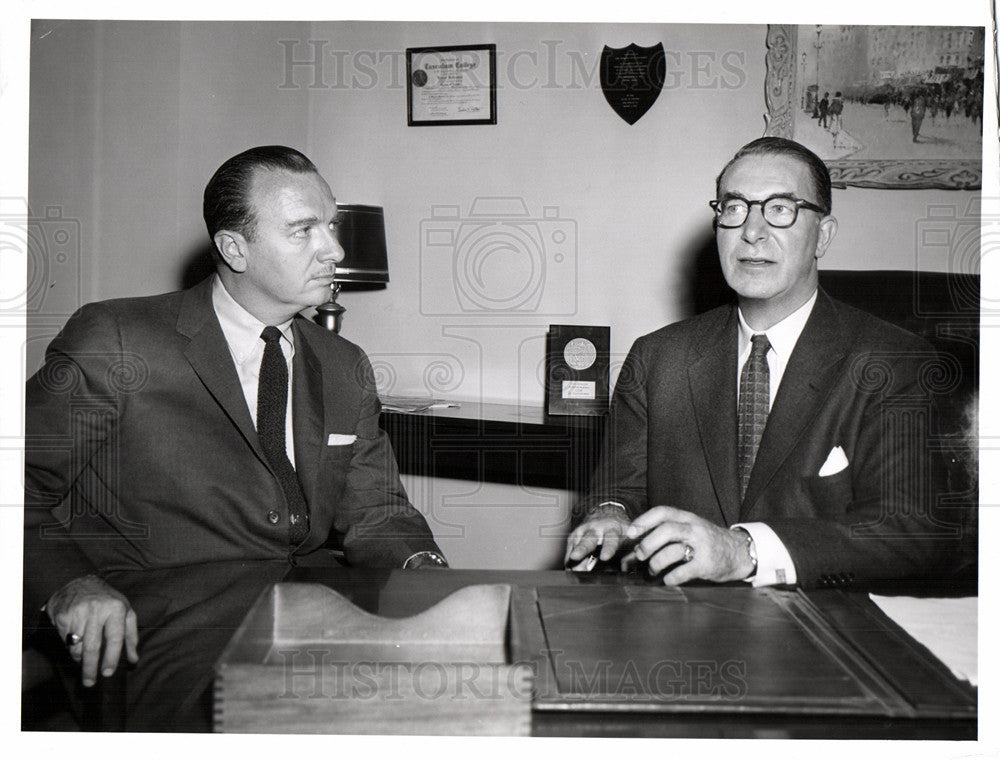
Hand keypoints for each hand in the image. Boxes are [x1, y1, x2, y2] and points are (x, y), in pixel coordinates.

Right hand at [45, 574, 138, 686]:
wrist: (79, 581)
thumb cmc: (107, 601)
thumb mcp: (125, 611)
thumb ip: (131, 635)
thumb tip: (134, 659)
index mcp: (116, 608)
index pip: (115, 637)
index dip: (112, 657)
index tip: (107, 673)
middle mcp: (97, 609)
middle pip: (93, 646)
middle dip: (90, 667)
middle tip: (90, 682)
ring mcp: (78, 612)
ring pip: (76, 645)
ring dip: (78, 658)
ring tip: (82, 662)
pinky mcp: (63, 615)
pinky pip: (65, 640)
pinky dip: (69, 647)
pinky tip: (74, 644)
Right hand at [564, 504, 630, 569]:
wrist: (607, 513)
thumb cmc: (619, 531)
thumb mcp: (628, 538)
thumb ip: (629, 555)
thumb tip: (627, 572)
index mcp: (612, 530)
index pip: (610, 540)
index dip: (608, 549)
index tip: (605, 557)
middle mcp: (596, 529)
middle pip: (588, 540)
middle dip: (581, 549)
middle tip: (575, 557)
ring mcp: (583, 532)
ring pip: (576, 545)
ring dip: (573, 558)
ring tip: (570, 570)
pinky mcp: (574, 536)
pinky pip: (570, 549)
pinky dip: (569, 560)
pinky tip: (569, 570)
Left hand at [622, 506, 753, 584]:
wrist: (739, 552)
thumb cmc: (707, 541)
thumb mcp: (690, 528)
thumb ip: (668, 533)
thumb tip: (636, 545)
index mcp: (687, 518)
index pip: (662, 512)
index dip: (643, 521)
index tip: (630, 533)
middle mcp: (694, 529)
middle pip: (666, 530)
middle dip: (648, 544)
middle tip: (639, 555)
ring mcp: (702, 546)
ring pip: (672, 551)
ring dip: (656, 563)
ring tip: (653, 570)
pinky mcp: (707, 564)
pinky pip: (683, 572)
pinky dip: (671, 578)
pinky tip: (668, 580)